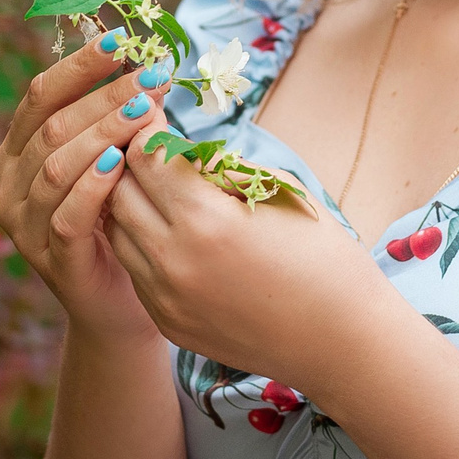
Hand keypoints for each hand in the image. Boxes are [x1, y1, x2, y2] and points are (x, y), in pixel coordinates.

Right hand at [0, 30, 173, 342]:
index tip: (122, 38)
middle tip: (151, 75)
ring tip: (145, 111)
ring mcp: (23, 225)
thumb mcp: (111, 166)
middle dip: (105, 95)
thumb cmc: (117, 224)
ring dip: (104, 133)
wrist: (114, 307)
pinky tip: (121, 165)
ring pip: (57, 166)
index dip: (80, 64)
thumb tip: (144, 62)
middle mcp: (9, 185)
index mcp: (17, 152)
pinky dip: (93, 186)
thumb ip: (112, 123)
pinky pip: (65, 215)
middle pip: (53, 126)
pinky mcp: (47, 259)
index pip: (42, 95)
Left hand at [104, 133, 389, 388]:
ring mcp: (166, 297)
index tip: (156, 117)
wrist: (340, 341)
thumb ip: (223, 166)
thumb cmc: (324, 257)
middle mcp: (175, 260)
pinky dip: (145, 246)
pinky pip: (136, 272)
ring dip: (131, 206)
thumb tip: (183, 146)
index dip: (148, 129)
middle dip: (133, 165)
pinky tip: (174, 236)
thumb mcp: (280, 192)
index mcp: (207, 218)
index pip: (146, 157)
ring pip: (118, 233)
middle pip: (119, 191)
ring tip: (161, 193)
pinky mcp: (168, 322)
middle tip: (154, 152)